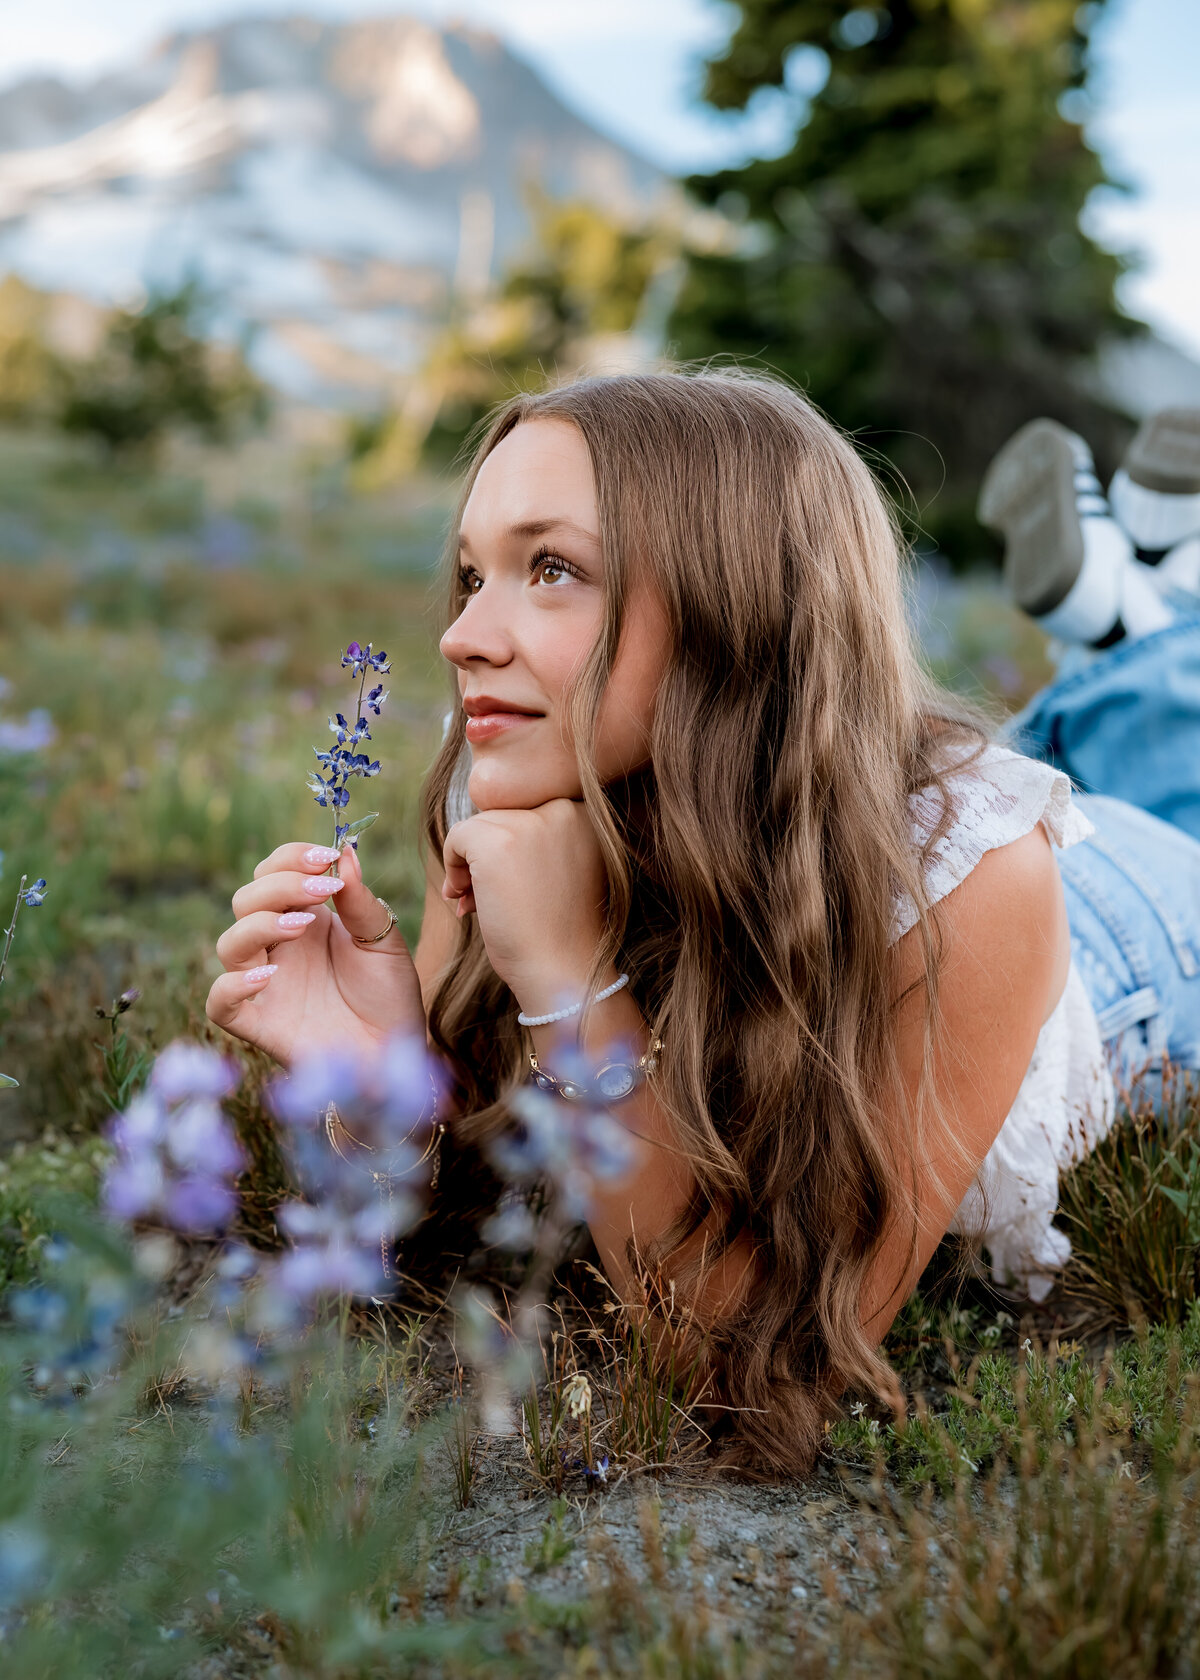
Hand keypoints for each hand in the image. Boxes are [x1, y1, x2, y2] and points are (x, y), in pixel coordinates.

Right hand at [206, 840, 425, 1066]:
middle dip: (279, 886)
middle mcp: (277, 947)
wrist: (397, 1054)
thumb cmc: (389, 995)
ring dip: (258, 926)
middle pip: (246, 900)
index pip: (272, 873)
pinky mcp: (258, 1024)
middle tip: (322, 891)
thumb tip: (345, 853)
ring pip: (228, 944)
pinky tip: (268, 975)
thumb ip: (360, 900)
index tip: (324, 857)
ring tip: (301, 926)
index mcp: (304, 918)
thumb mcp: (383, 941)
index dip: (289, 859)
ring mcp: (264, 984)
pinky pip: (219, 1003)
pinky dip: (232, 985)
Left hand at [441, 799, 608, 1010]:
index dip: (511, 844)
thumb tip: (484, 815)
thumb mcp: (566, 867)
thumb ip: (539, 835)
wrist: (562, 970)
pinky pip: (457, 835)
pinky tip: (463, 897)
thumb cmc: (562, 929)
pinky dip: (452, 866)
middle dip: (486, 854)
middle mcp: (564, 808)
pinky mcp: (498, 840)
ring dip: (468, 862)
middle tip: (482, 896)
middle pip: (502, 813)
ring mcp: (531, 822)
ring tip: (473, 902)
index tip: (511, 881)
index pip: (527, 808)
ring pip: (479, 825)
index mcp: (586, 812)